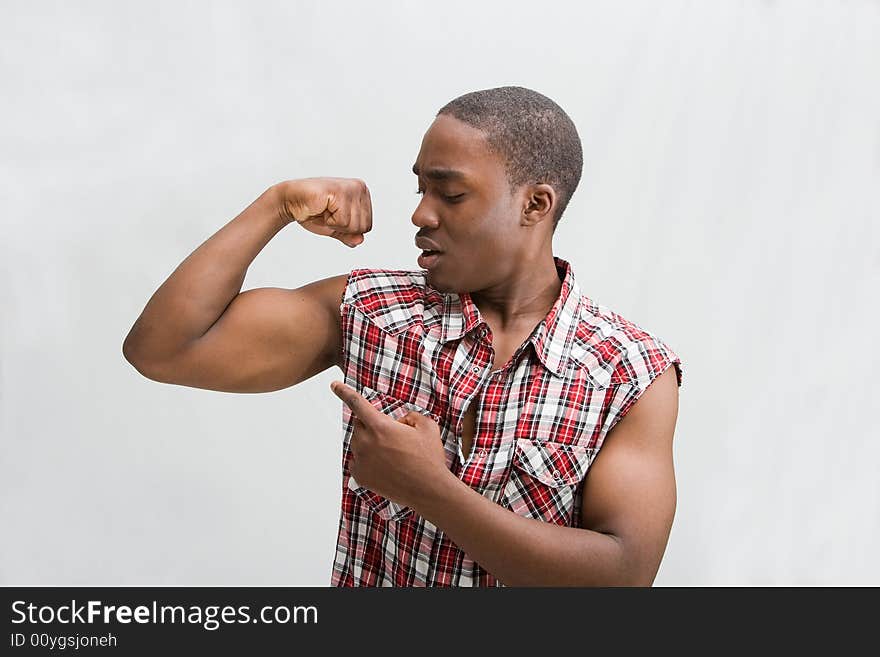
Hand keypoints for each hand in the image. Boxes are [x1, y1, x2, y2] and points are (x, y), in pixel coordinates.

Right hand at [274, 177, 371, 247]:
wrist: (291, 202)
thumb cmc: (313, 211)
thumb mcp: (336, 228)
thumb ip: (350, 235)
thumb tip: (361, 240)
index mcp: (363, 194)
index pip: (367, 226)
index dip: (348, 229)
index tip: (334, 217)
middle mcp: (359, 188)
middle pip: (363, 226)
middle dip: (342, 227)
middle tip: (328, 214)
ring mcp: (350, 188)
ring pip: (353, 225)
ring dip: (334, 223)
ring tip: (324, 210)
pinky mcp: (339, 191)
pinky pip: (343, 221)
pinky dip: (329, 221)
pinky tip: (321, 208)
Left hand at [329, 380, 450, 511]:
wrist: (428, 490)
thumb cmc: (428, 459)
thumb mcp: (427, 427)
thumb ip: (412, 416)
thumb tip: (402, 421)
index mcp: (380, 427)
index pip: (357, 403)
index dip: (344, 392)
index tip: (334, 385)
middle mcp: (366, 442)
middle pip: (359, 425)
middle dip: (372, 426)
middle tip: (392, 437)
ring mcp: (361, 460)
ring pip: (358, 443)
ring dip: (370, 443)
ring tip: (393, 455)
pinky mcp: (360, 476)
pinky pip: (357, 461)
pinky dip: (367, 460)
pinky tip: (385, 466)